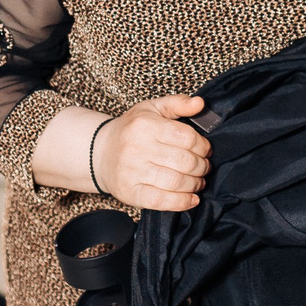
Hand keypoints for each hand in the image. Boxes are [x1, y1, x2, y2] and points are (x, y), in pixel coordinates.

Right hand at [94, 96, 209, 209]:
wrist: (100, 152)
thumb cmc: (131, 130)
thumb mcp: (151, 109)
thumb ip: (178, 103)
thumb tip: (200, 103)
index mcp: (145, 125)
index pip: (187, 137)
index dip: (203, 146)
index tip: (205, 150)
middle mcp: (137, 148)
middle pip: (185, 161)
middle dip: (202, 166)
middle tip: (204, 167)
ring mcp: (132, 172)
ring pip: (176, 181)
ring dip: (195, 184)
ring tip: (198, 182)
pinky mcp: (130, 192)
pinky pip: (161, 201)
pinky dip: (181, 202)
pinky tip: (191, 199)